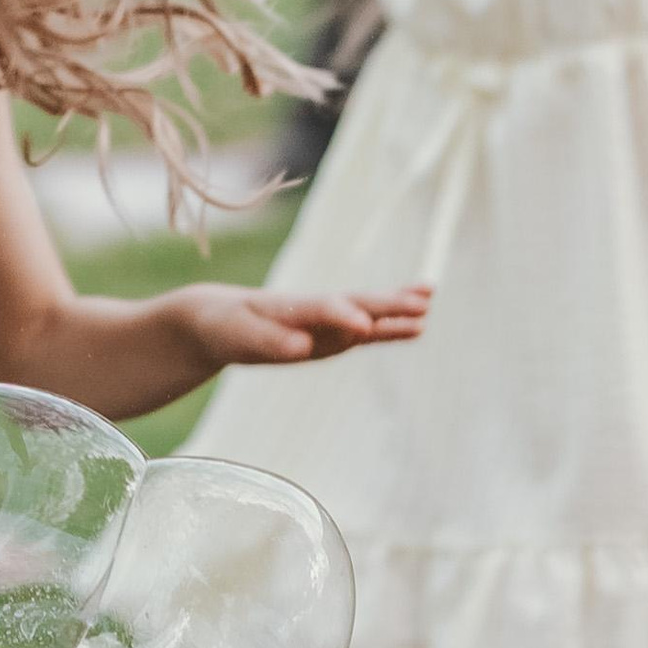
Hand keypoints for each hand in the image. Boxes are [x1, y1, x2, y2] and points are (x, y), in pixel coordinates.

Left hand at [165, 278, 431, 368]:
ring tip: (429, 299)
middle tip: (421, 301)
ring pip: (368, 312)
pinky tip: (416, 327)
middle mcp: (314, 310)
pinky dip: (391, 328)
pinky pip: (368, 331)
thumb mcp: (240, 337)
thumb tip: (302, 348)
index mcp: (290, 308)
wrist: (218, 318)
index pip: (320, 310)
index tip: (364, 326)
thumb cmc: (226, 326)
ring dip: (397, 308)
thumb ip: (270, 341)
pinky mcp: (332, 335)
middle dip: (385, 304)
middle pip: (355, 303)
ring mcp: (326, 322)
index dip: (341, 316)